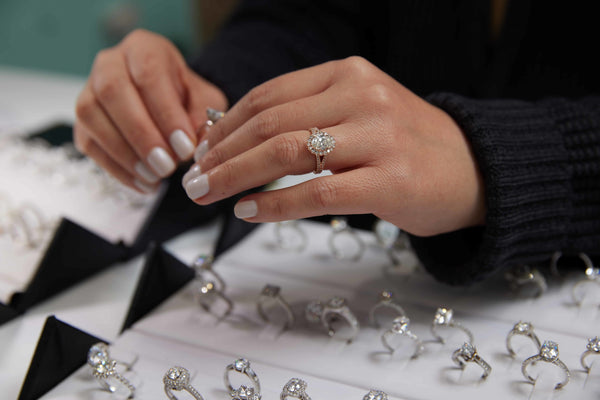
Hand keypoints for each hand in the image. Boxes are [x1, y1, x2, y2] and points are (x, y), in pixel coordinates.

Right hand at [74, 29, 227, 192]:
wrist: (167, 102)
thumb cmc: (186, 97)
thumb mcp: (205, 100)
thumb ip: (203, 116)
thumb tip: (195, 141)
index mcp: (143, 49)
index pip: (149, 75)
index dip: (165, 113)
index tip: (185, 147)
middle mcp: (109, 64)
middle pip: (112, 92)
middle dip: (141, 134)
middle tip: (167, 166)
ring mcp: (89, 92)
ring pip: (92, 118)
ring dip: (125, 154)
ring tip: (156, 178)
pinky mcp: (81, 122)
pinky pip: (90, 145)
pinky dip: (117, 169)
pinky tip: (143, 184)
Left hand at [182, 56, 484, 235]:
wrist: (475, 169)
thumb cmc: (407, 145)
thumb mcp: (359, 112)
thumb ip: (307, 116)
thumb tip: (238, 140)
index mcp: (347, 74)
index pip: (269, 96)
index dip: (227, 126)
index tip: (203, 151)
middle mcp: (361, 96)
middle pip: (269, 123)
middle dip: (221, 154)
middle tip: (193, 180)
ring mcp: (378, 138)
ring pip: (286, 153)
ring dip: (235, 177)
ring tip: (207, 195)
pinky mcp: (389, 182)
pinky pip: (317, 193)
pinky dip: (275, 205)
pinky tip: (248, 212)